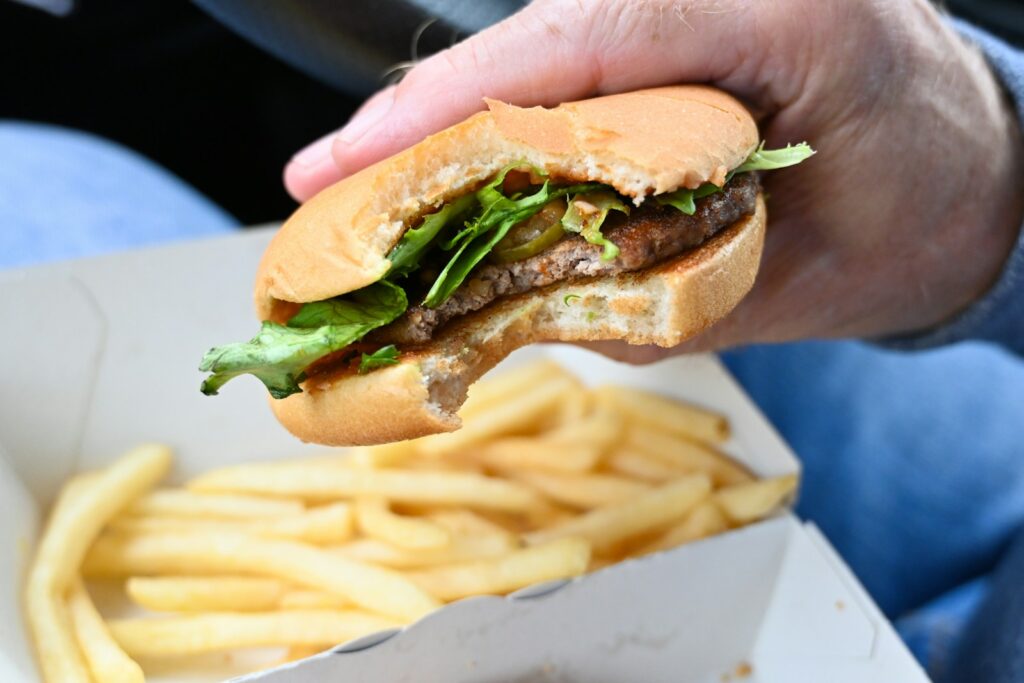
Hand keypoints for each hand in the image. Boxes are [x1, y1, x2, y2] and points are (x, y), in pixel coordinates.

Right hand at [283, 0, 1023, 358]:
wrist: (973, 180)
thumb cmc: (911, 218)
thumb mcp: (793, 286)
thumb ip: (655, 298)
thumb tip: (517, 318)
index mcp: (776, 16)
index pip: (572, 44)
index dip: (443, 109)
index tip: (343, 165)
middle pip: (531, 45)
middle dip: (418, 128)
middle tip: (323, 199)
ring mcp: (695, 11)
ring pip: (539, 61)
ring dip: (450, 138)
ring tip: (370, 209)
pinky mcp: (677, 44)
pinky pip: (570, 81)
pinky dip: (504, 138)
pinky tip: (456, 192)